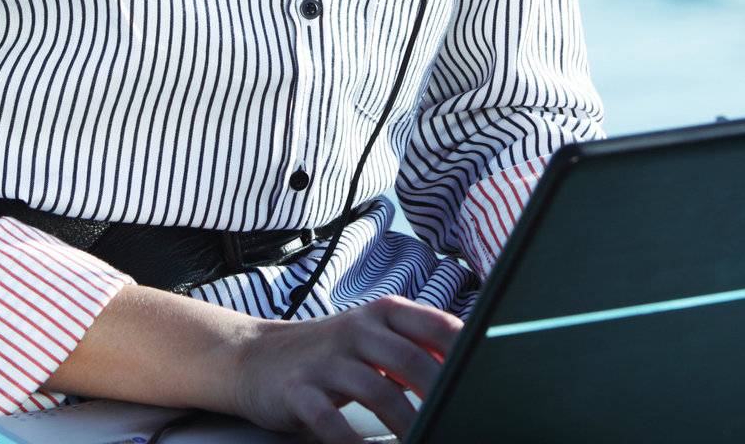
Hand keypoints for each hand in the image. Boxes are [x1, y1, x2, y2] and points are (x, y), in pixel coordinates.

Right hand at [230, 294, 463, 441]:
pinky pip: (331, 421)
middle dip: (441, 394)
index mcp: (384, 314)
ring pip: (378, 391)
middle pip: (411, 359)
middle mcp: (358, 330)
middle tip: (462, 418)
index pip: (436, 325)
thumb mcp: (373, 337)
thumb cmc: (329, 352)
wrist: (256, 356)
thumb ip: (415, 347)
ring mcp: (328, 360)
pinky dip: (354, 442)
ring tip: (426, 441)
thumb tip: (468, 365)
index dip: (465, 351)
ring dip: (407, 424)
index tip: (488, 378)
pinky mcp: (299, 391)